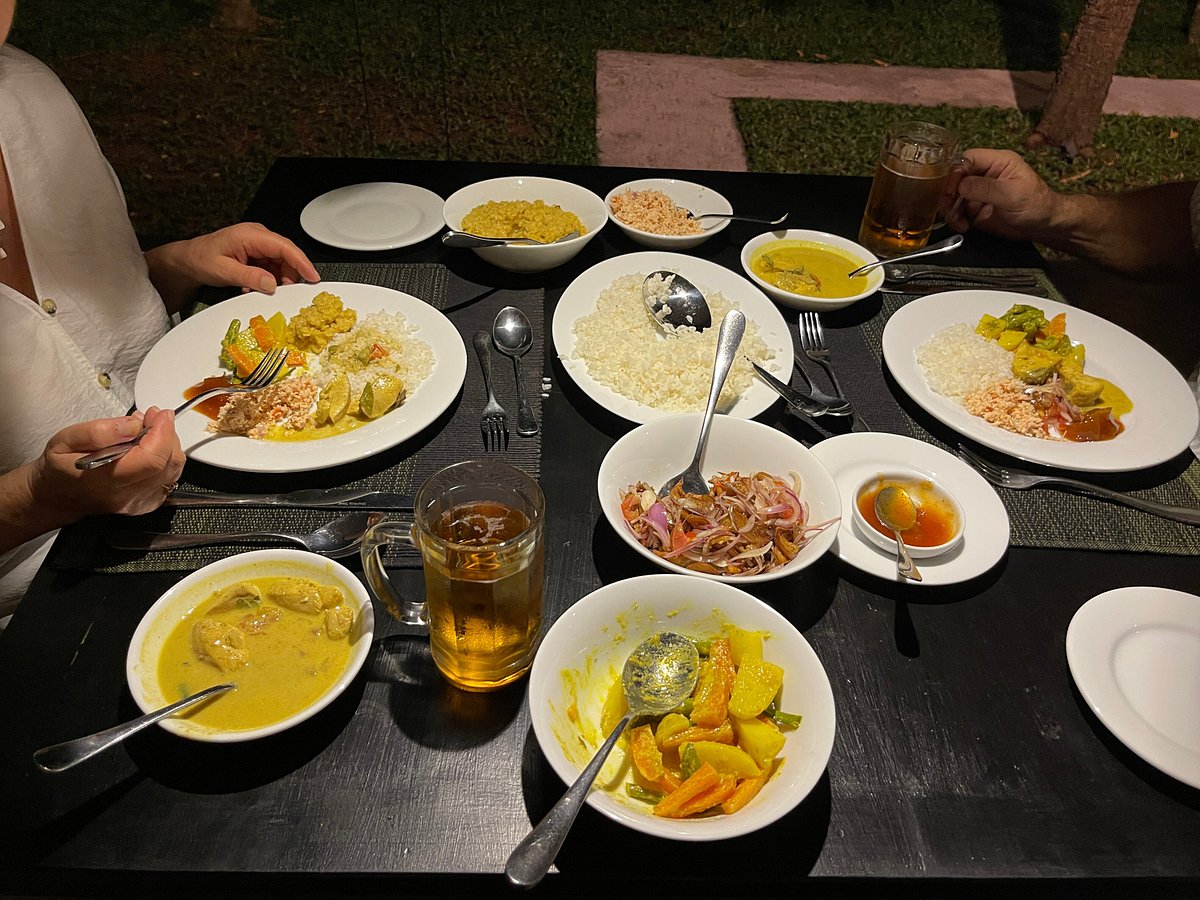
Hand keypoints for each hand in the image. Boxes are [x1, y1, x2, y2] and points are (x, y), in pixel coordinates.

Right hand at [33, 408, 186, 519]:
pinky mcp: (149, 503)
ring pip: (173, 469)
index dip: (162, 432)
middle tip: (152, 417)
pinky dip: (167, 457)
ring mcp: (140, 502)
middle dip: (166, 433)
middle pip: (167, 462)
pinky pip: (170, 477)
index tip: (159, 414)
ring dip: (168, 443)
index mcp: (106, 480)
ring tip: (149, 430)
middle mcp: (127, 495)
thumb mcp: (66, 440)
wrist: (59, 496)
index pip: (151, 459)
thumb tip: (133, 425)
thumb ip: (100, 431)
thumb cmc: (61, 467)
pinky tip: (151, 447)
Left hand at [177, 222, 319, 294]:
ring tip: (261, 289)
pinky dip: (269, 279)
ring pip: (281, 263)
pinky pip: (272, 267)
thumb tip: (272, 284)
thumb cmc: (201, 259)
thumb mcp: (224, 271)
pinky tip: (256, 285)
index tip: (312, 277)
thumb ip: (250, 277)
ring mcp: (258, 244)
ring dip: (277, 279)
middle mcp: (257, 236)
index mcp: (250, 235)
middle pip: (286, 255)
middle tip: (285, 292)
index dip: (302, 262)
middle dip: (289, 275)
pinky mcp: (257, 253)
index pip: (284, 247)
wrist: (188, 259)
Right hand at [943, 149, 1059, 241]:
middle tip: (946, 207)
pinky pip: (956, 211)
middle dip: (947, 192)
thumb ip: (986, 188)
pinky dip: (955, 219)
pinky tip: (963, 226)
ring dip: (949, 208)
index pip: (967, 158)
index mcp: (997, 162)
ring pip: (953, 195)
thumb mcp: (1013, 194)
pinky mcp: (975, 208)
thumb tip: (961, 185)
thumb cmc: (1036, 204)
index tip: (951, 189)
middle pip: (955, 177)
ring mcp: (978, 192)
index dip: (955, 172)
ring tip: (956, 221)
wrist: (1043, 226)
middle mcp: (984, 174)